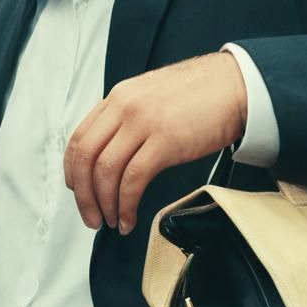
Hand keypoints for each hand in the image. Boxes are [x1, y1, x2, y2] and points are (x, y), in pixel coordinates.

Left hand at [63, 52, 246, 234]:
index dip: (72, 170)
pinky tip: (130, 218)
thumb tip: (111, 152)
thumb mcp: (150, 96)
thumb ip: (127, 117)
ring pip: (105, 170)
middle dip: (83, 194)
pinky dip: (126, 205)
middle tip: (91, 216)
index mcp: (118, 97)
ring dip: (104, 204)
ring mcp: (143, 122)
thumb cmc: (198, 94)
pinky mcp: (165, 141)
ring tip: (112, 221)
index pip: (79, 136)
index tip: (77, 190)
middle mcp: (124, 107)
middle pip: (85, 156)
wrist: (233, 85)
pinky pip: (133, 180)